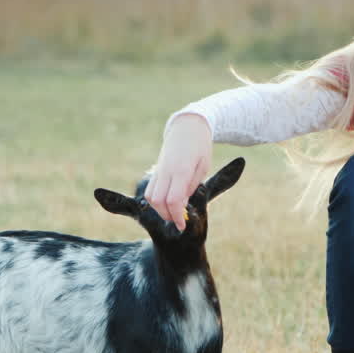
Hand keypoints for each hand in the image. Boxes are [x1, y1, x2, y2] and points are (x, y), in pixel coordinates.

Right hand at [144, 114, 212, 230]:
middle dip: (167, 215)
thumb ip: (191, 187)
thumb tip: (181, 206)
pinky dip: (156, 200)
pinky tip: (167, 202)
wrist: (187, 127)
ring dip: (160, 209)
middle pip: (158, 201)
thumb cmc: (200, 147)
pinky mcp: (156, 170)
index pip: (173, 200)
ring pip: (150, 197)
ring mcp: (159, 170)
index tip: (182, 226)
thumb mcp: (203, 167)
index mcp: (181, 170)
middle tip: (179, 220)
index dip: (176, 216)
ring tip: (173, 212)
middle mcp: (166, 171)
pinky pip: (150, 190)